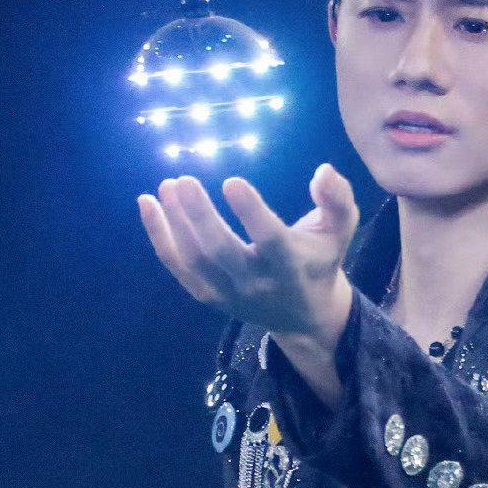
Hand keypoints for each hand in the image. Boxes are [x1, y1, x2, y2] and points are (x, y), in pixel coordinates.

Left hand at [136, 164, 359, 342]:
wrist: (304, 316)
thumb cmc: (320, 260)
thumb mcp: (340, 230)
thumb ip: (337, 199)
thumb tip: (322, 171)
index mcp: (291, 266)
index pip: (270, 240)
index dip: (251, 213)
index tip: (232, 181)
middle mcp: (258, 283)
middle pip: (222, 252)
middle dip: (200, 217)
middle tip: (184, 180)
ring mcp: (229, 293)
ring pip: (195, 259)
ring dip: (176, 222)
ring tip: (167, 186)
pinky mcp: (208, 296)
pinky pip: (178, 266)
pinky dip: (159, 236)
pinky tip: (147, 203)